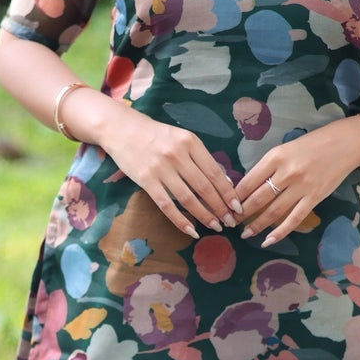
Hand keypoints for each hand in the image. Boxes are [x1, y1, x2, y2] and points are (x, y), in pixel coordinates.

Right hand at [99, 105, 242, 237]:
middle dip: (220, 207)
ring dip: (205, 215)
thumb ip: (201, 158)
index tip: (237, 207)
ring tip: (216, 226)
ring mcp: (161, 168)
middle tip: (231, 222)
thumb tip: (225, 182)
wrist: (121, 128)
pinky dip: (180, 221)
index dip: (228, 192)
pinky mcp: (146, 180)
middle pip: (204, 187)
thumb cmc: (156, 134)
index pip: (215, 172)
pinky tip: (191, 231)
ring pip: (188, 198)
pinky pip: (167, 205)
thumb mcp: (182, 138)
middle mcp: (177, 154)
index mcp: (190, 142)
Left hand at [237, 123, 359, 244]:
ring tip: (245, 233)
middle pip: (258, 198)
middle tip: (231, 222)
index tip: (227, 206)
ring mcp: (302, 187)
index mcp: (276, 157)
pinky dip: (280, 232)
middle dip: (242, 213)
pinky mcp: (314, 198)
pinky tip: (268, 241)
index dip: (235, 197)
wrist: (345, 143)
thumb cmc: (312, 144)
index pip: (249, 181)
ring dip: (257, 225)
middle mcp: (287, 172)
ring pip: (273, 211)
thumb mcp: (285, 149)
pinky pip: (294, 219)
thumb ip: (269, 167)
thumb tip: (248, 187)